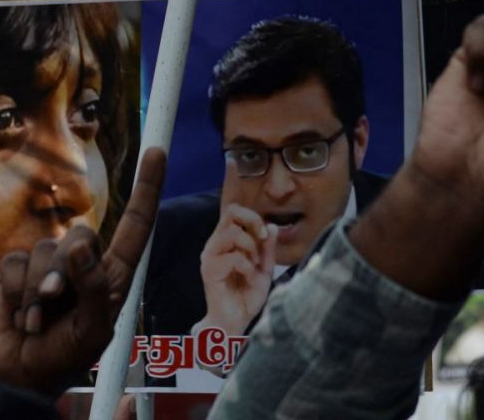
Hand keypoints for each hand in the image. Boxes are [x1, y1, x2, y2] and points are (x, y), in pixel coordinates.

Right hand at [0, 149, 165, 394]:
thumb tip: (80, 246)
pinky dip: (17, 291)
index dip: (147, 188)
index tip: (156, 153)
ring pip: (46, 246)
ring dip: (38, 290)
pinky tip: (19, 315)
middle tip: (56, 300)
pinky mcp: (16, 271)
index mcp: (112, 275)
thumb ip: (93, 287)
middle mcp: (83, 264)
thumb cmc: (63, 358)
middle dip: (67, 266)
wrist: (16, 378)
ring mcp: (49, 265)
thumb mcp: (92, 328)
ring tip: (37, 321)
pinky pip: (17, 261)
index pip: (136, 225)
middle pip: (82, 232)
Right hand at [198, 176, 275, 335]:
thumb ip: (268, 248)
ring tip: (254, 265)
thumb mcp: (265, 268)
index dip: (230, 183)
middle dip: (252, 219)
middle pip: (232, 212)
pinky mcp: (209, 269)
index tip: (232, 160)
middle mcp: (216, 242)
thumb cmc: (247, 295)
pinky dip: (248, 265)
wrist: (235, 323)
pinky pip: (234, 255)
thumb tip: (274, 226)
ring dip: (251, 247)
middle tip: (264, 237)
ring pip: (232, 231)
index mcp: (229, 239)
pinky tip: (248, 277)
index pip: (229, 205)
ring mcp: (211, 255)